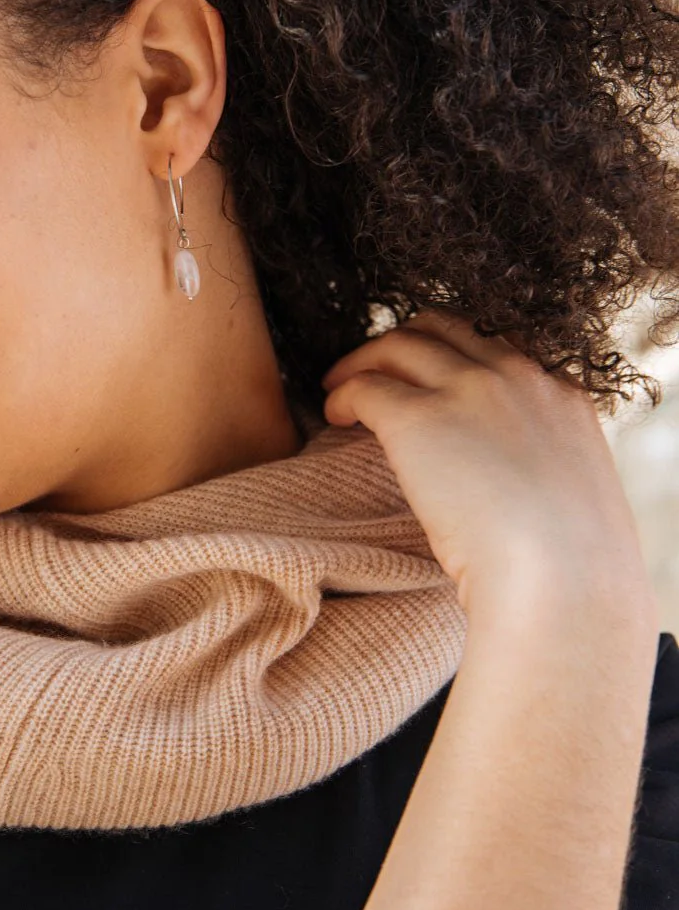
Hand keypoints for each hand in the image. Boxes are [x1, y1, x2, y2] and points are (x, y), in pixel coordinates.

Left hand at [320, 306, 655, 620]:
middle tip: (374, 370)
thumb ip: (543, 475)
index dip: (457, 357)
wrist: (560, 581)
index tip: (433, 380)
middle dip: (404, 344)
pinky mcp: (418, 418)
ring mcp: (468, 390)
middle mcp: (517, 376)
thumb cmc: (570, 570)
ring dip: (363, 362)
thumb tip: (514, 494)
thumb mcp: (575, 501)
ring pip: (399, 344)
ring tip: (338, 388)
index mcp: (562, 395)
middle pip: (445, 328)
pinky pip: (366, 386)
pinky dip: (342, 395)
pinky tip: (334, 417)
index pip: (501, 348)